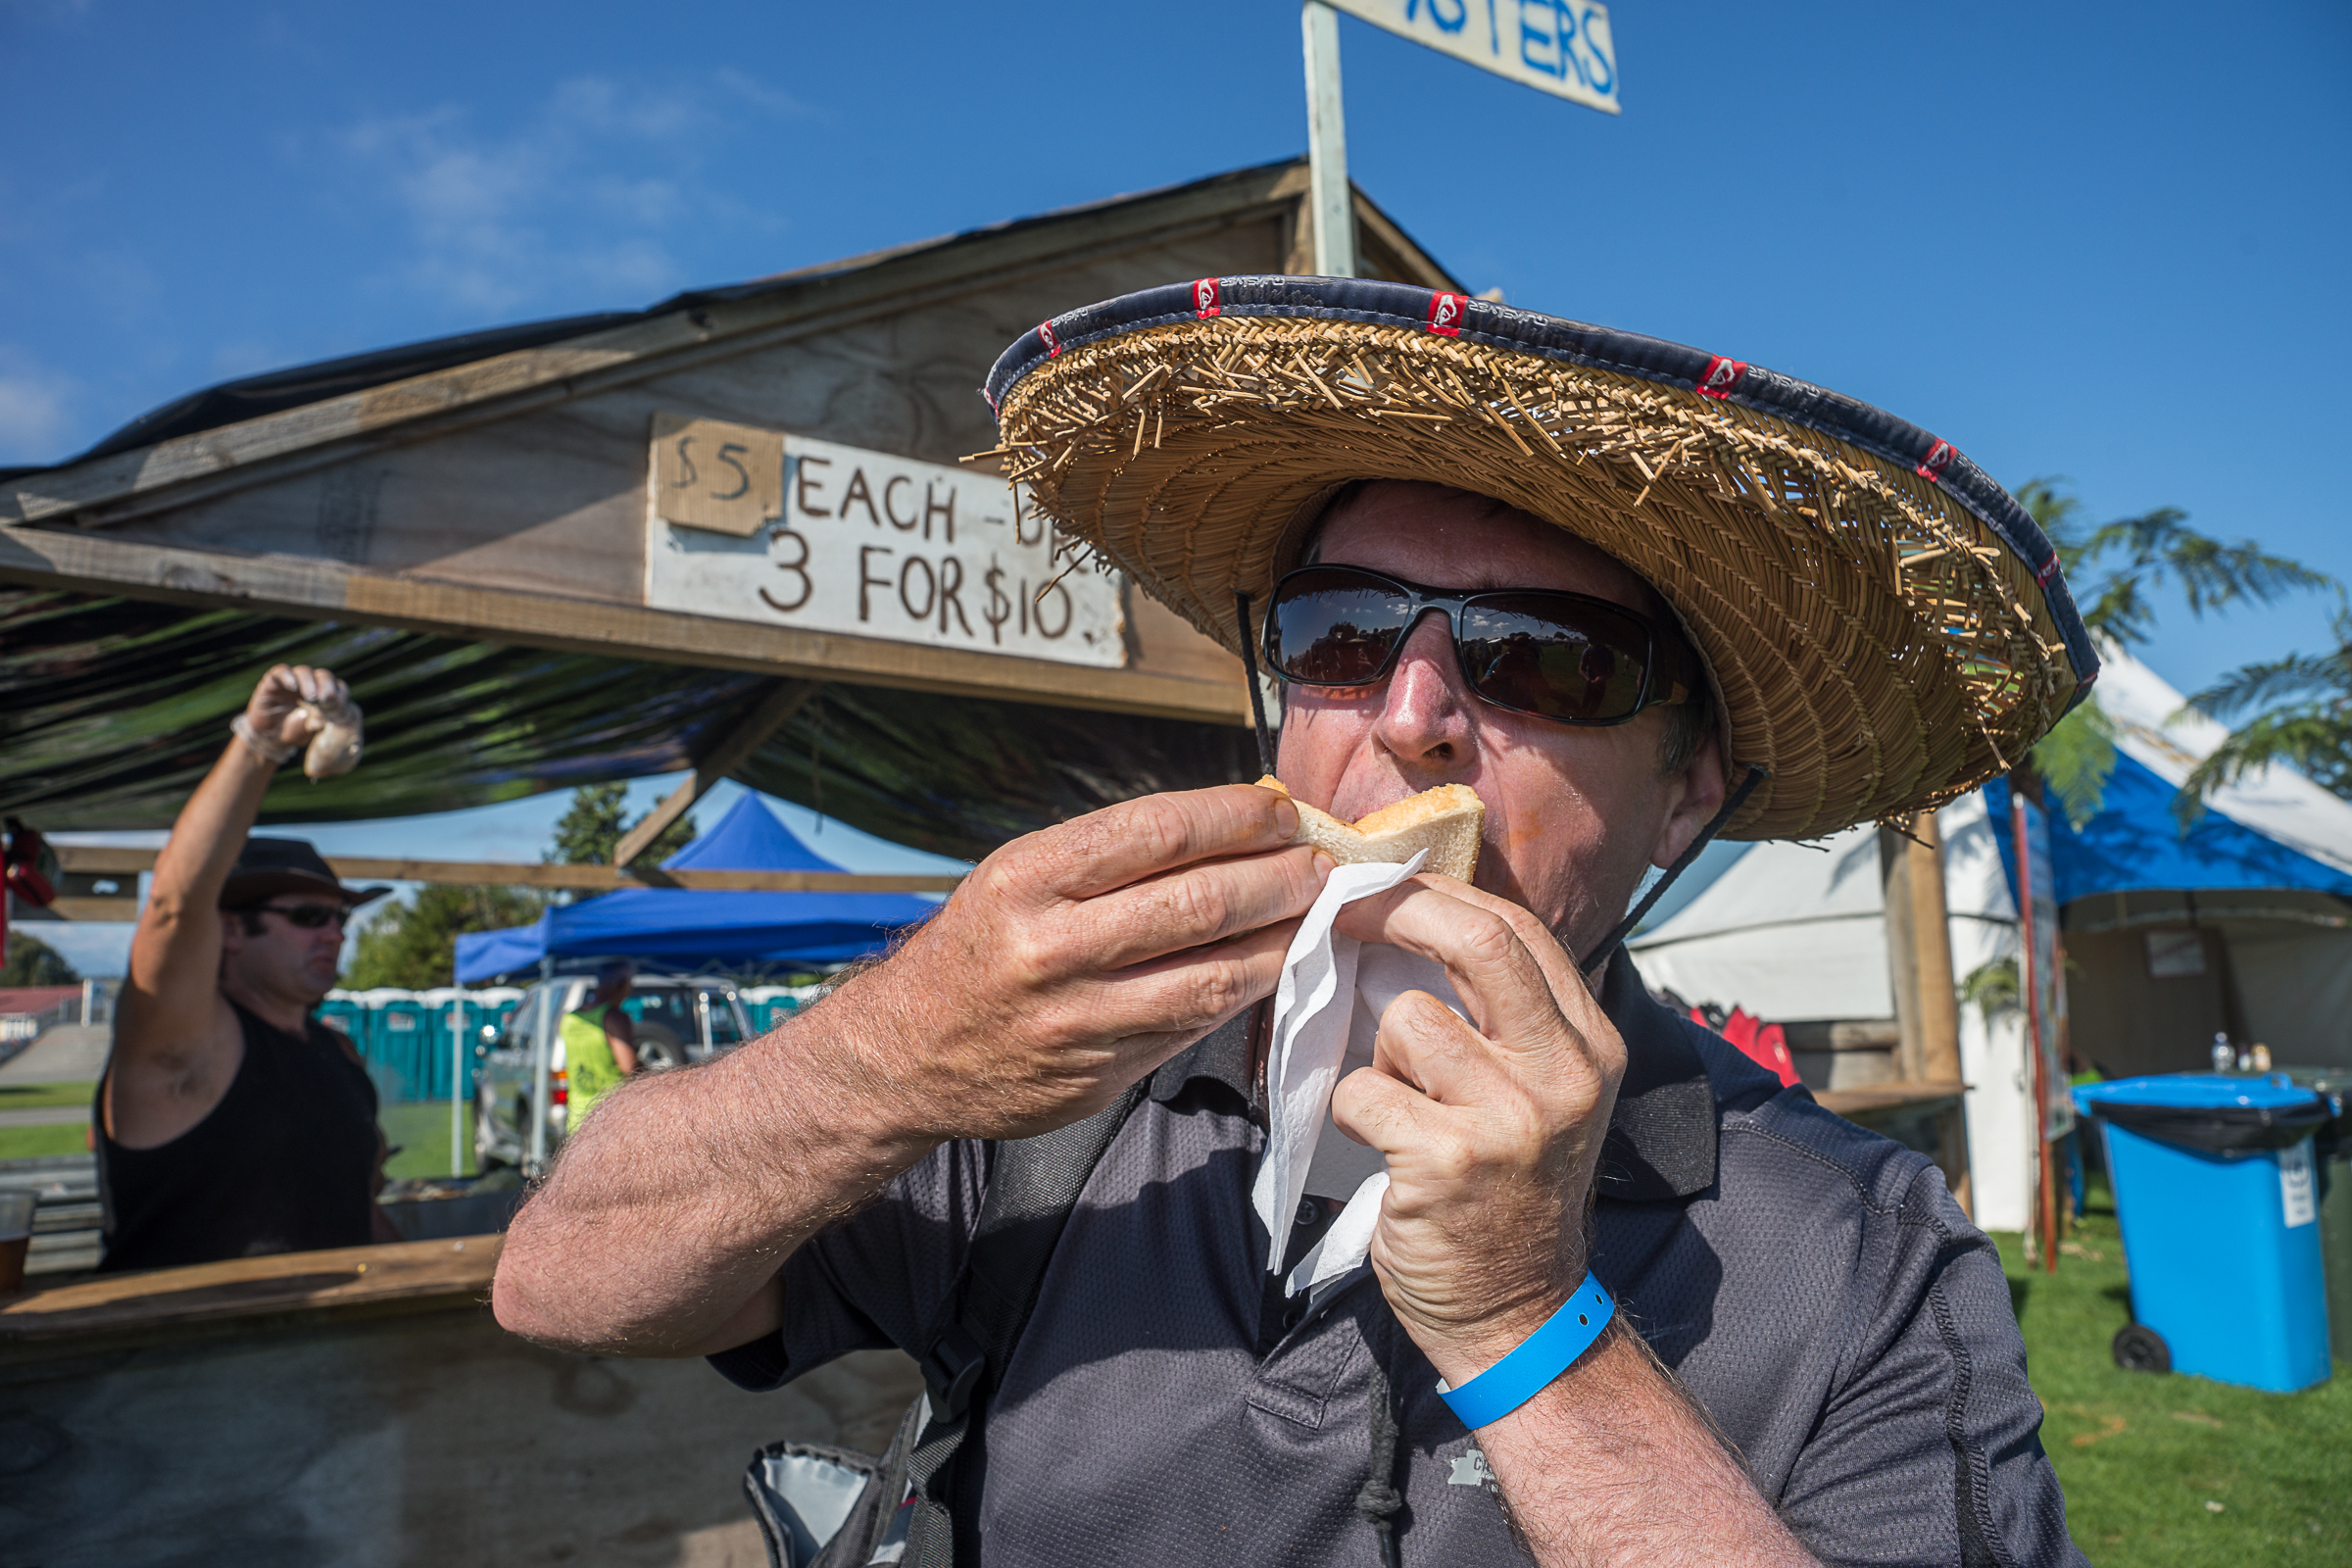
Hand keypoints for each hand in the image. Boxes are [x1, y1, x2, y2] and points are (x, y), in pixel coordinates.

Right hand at [243, 664, 346, 751]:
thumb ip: (325, 721)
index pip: (337, 686)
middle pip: (323, 675)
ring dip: (309, 682)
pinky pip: (280, 671)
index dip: (340, 692)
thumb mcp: (314, 729)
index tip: (340, 704)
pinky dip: (288, 676)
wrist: (270, 738)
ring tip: (312, 696)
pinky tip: (293, 687)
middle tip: (326, 698)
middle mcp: (308, 684)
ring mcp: (291, 681)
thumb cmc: (296, 732)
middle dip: (327, 685)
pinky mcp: (272, 681)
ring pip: (304, 671)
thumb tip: (341, 719)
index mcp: (323, 694)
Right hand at [836, 784, 1328, 1144]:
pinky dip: (1242, 993)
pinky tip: (1271, 966)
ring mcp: (1078, 1020)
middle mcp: (1051, 948)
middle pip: (1197, 903)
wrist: (904, 1056)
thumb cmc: (977, 948)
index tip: (1279, 810)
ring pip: (1211, 976)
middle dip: (1276, 878)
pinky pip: (1193, 1028)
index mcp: (1027, 878)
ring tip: (1313, 913)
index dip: (1233, 817)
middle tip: (1319, 864)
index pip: (1157, 832)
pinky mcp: (1100, 1077)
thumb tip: (1227, 828)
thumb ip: (1110, 858)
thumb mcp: (1017, 877)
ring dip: (1279, 940)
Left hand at [1328, 877, 1624, 1380]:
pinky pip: (1364, 1090)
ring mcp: (1511, 1117)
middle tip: (1343, 914)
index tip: (1381, 887)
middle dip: (1397, 913)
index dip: (1440, 895)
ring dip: (1377, 1052)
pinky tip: (1383, 1147)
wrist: (1516, 1312)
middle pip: (1478, 943)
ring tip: (1399, 1101)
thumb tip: (1410, 919)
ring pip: (1406, 1019)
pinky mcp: (1450, 1159)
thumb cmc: (1507, 1193)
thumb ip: (1499, 1016)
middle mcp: (1563, 1073)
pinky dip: (1353, 1111)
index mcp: (1589, 1044)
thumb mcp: (1536, 1092)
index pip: (1518, 930)